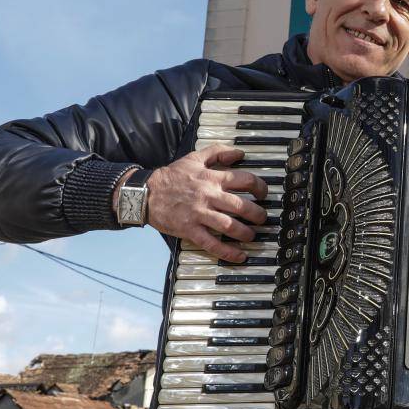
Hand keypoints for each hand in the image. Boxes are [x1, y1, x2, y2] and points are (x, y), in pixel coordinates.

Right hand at [139, 145, 269, 262]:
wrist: (145, 193)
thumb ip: (218, 152)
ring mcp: (199, 214)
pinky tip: (239, 256)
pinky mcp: (190, 230)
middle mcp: (208, 196)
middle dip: (258, 214)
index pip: (245, 180)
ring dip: (246, 233)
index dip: (260, 187)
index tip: (263, 194)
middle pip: (242, 206)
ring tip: (252, 236)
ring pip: (230, 226)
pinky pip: (212, 243)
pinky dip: (228, 252)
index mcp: (212, 178)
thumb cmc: (171, 176)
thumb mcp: (194, 158)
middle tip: (262, 218)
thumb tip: (240, 153)